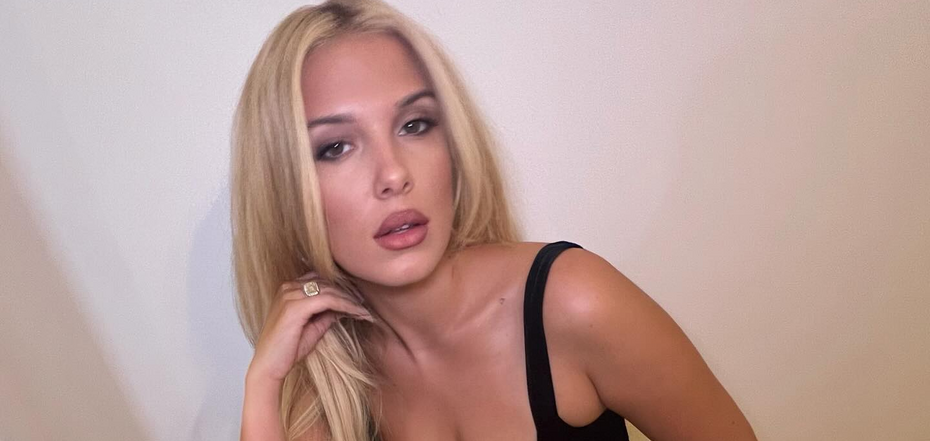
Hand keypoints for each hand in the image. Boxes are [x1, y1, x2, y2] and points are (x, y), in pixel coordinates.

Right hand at [246, 272, 373, 384]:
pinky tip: (359, 314)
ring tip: (365, 311)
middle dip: (348, 293)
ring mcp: (290, 295)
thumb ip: (326, 314)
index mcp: (288, 289)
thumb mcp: (312, 327)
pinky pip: (329, 300)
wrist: (269, 367)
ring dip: (351, 300)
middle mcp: (288, 288)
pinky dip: (347, 306)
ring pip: (330, 290)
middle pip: (326, 282)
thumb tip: (344, 308)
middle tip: (365, 304)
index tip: (357, 299)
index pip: (319, 279)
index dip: (340, 288)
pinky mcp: (296, 307)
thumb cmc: (287, 350)